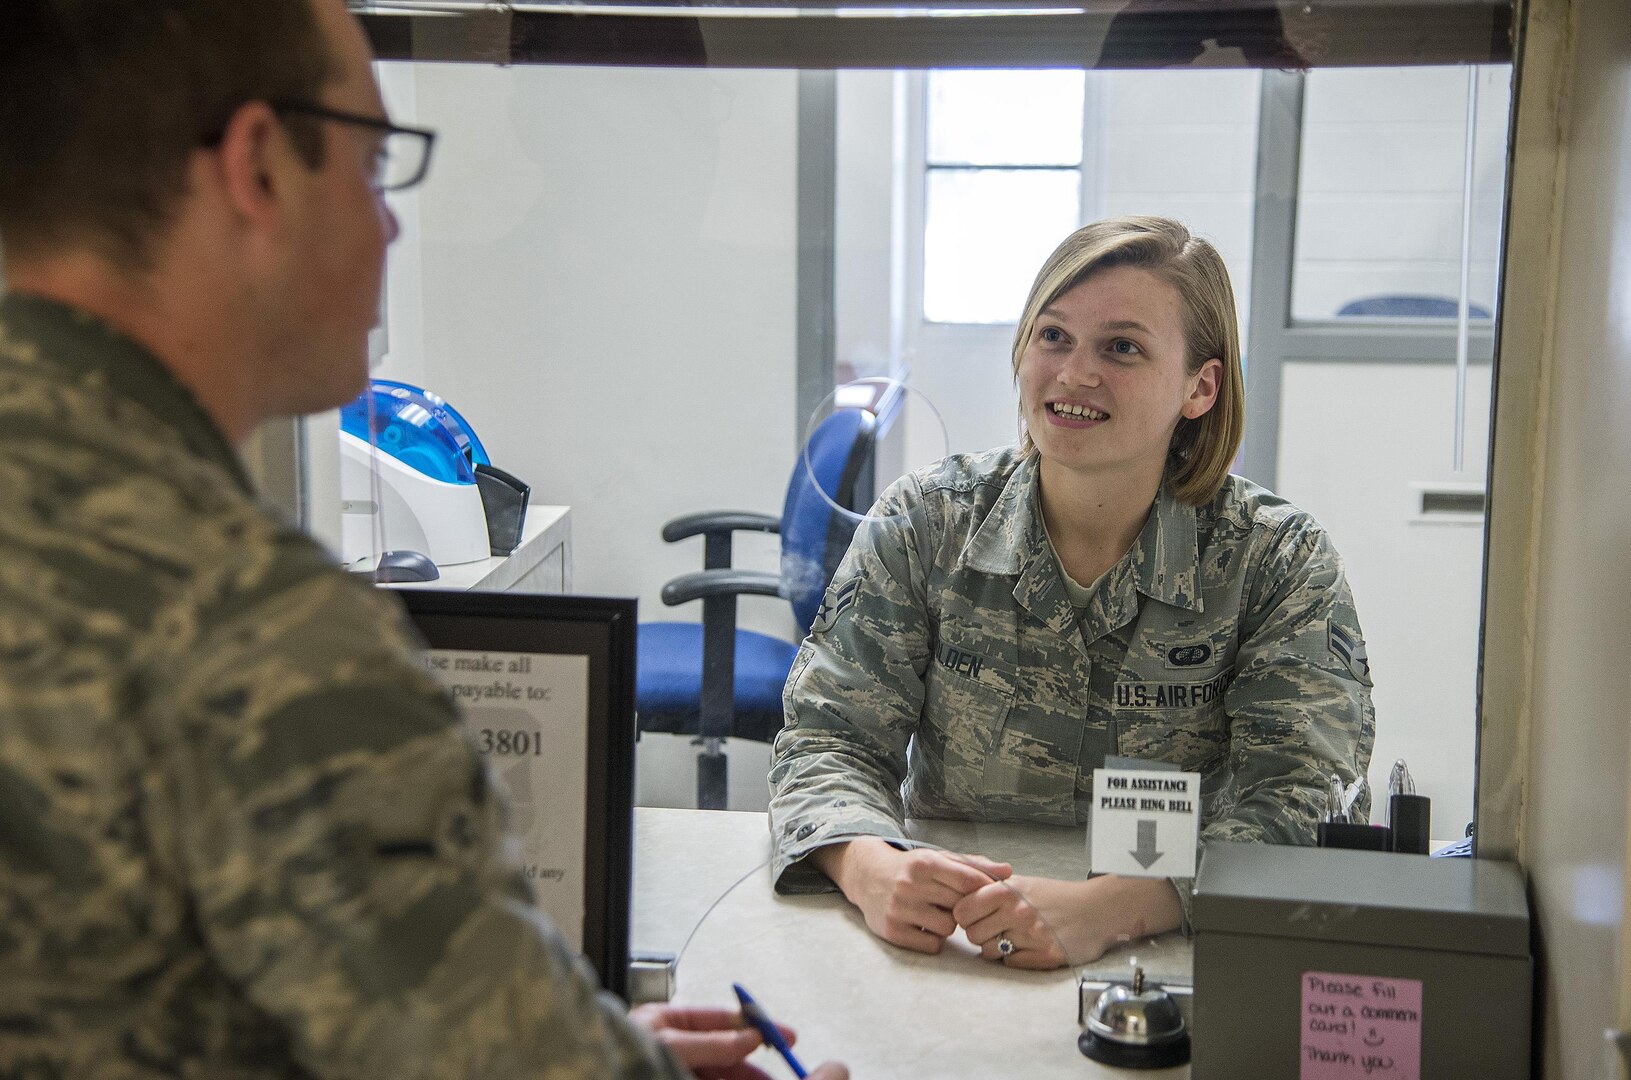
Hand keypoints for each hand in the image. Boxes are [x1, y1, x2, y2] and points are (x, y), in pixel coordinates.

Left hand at [629, 1004, 788, 1079]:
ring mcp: (675, 1070)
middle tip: (780, 1067)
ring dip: (744, 1078)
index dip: (751, 1023)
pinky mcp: (673, 1079)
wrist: (593, 1073)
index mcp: (666, 1024)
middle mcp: (673, 1048)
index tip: (779, 1032)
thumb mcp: (669, 1043)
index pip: (717, 1019)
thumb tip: (749, 1036)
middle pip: (724, 1052)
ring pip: (720, 1075)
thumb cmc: (617, 1058)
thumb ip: (712, 1042)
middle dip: (752, 1060)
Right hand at [814, 837, 1010, 953]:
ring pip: (948, 928)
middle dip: (963, 907)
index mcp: (925, 863)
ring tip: (937, 913)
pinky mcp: (893, 931)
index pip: (968, 880)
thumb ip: (974, 865)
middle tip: (955, 904)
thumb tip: (1008, 871)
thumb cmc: (913, 868)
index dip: (983, 891)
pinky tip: (924, 926)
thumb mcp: (939, 859)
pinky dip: (933, 938)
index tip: (987, 896)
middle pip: (960, 906)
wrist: (868, 877)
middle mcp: (910, 885)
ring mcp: (900, 909)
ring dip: (948, 924)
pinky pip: (932, 944)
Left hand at [953, 874, 1183, 969]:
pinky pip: (1011, 965)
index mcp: (1008, 891)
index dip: (965, 915)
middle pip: (973, 934)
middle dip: (980, 933)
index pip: (962, 910)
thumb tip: (959, 889)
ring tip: (1013, 938)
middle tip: (996, 928)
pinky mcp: (1046, 956)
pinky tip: (1028, 947)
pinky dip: (1016, 959)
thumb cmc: (1057, 896)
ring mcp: (1032, 936)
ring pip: (989, 952)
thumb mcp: (1022, 882)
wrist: (1097, 909)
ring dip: (997, 948)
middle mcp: (1018, 912)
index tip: (974, 916)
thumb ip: (991, 887)